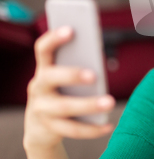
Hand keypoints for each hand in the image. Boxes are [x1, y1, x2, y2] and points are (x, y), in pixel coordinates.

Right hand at [23, 26, 115, 149]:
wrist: (40, 126)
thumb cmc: (62, 91)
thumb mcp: (65, 77)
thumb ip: (78, 64)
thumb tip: (98, 54)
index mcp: (44, 68)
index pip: (43, 49)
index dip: (54, 38)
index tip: (71, 29)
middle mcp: (38, 87)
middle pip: (51, 78)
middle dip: (72, 75)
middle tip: (95, 75)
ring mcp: (42, 109)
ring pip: (64, 107)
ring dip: (89, 105)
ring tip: (110, 102)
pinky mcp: (50, 128)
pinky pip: (72, 130)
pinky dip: (93, 129)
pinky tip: (108, 125)